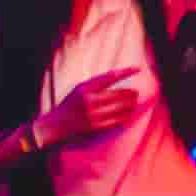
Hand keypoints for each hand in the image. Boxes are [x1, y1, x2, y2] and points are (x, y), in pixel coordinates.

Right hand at [35, 70, 158, 152]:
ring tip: (134, 101)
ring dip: (131, 104)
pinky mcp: (96, 127)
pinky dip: (126, 115)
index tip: (138, 69)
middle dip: (131, 93)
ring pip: (121, 108)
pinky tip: (128, 112)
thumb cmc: (72, 102)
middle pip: (119, 94)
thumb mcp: (80, 87)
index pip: (110, 77)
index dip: (126, 72)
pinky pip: (117, 120)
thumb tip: (119, 74)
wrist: (57, 123)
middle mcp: (89, 102)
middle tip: (136, 92)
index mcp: (85, 89)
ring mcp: (93, 116)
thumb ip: (98, 82)